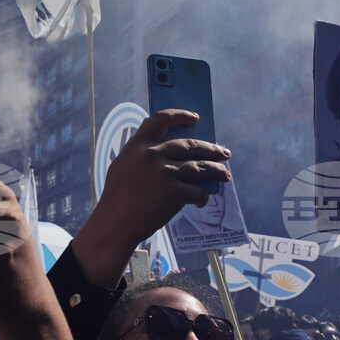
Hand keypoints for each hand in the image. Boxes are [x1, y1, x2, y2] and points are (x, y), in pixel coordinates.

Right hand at [94, 109, 230, 246]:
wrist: (115, 224)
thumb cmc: (118, 197)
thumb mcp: (123, 165)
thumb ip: (142, 152)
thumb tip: (169, 147)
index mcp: (138, 145)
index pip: (161, 119)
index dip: (180, 115)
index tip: (195, 117)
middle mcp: (152, 155)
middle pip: (191, 145)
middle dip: (212, 149)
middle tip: (224, 153)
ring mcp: (165, 174)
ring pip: (201, 167)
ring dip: (217, 170)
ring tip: (225, 175)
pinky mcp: (174, 193)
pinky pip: (198, 191)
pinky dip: (203, 196)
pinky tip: (202, 200)